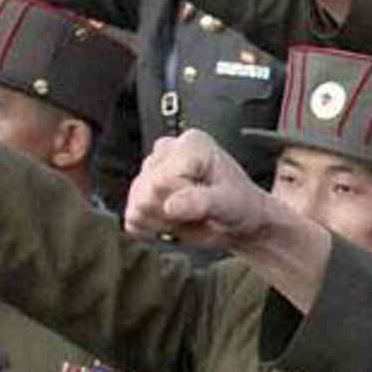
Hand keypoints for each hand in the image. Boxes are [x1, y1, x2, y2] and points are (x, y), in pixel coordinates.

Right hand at [124, 130, 272, 249]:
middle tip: (197, 211)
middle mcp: (167, 151)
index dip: (183, 197)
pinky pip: (131, 218)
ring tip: (188, 214)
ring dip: (163, 220)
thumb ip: (201, 202)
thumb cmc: (240, 206)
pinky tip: (174, 220)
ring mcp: (152, 170)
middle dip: (171, 212)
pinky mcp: (142, 191)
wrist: (240, 221)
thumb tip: (171, 205)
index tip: (205, 199)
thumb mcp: (229, 204)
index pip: (162, 179)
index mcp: (191, 144)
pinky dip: (152, 227)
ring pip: (136, 206)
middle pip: (145, 193)